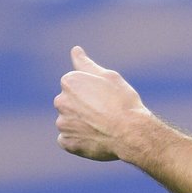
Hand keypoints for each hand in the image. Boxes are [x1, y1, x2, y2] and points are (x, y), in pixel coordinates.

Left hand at [54, 46, 145, 160]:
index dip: (92, 92)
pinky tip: (95, 137)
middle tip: (105, 112)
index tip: (105, 97)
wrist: (130, 132)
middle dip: (83, 107)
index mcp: (69, 82)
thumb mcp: (108, 76)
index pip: (74, 85)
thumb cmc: (122, 101)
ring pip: (69, 121)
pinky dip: (79, 139)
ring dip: (81, 123)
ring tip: (102, 126)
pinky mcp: (66, 142)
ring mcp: (62, 123)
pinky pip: (69, 139)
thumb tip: (75, 50)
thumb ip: (86, 64)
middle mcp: (61, 101)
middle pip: (70, 103)